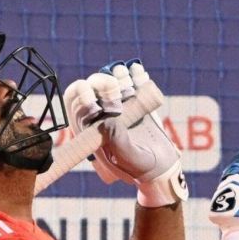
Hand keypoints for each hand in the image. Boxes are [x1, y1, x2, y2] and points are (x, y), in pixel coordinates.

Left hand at [64, 61, 184, 206]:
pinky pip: (132, 78)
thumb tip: (106, 121)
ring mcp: (119, 102)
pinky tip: (139, 74)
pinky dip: (135, 73)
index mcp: (89, 126)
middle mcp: (101, 111)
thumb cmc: (141, 167)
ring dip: (118, 75)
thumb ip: (118, 144)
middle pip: (91, 85)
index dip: (82, 96)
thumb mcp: (130, 160)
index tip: (96, 102)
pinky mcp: (136, 98)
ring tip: (130, 84)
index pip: (75, 101)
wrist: (163, 165)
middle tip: (118, 92)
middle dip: (102, 83)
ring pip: (110, 77)